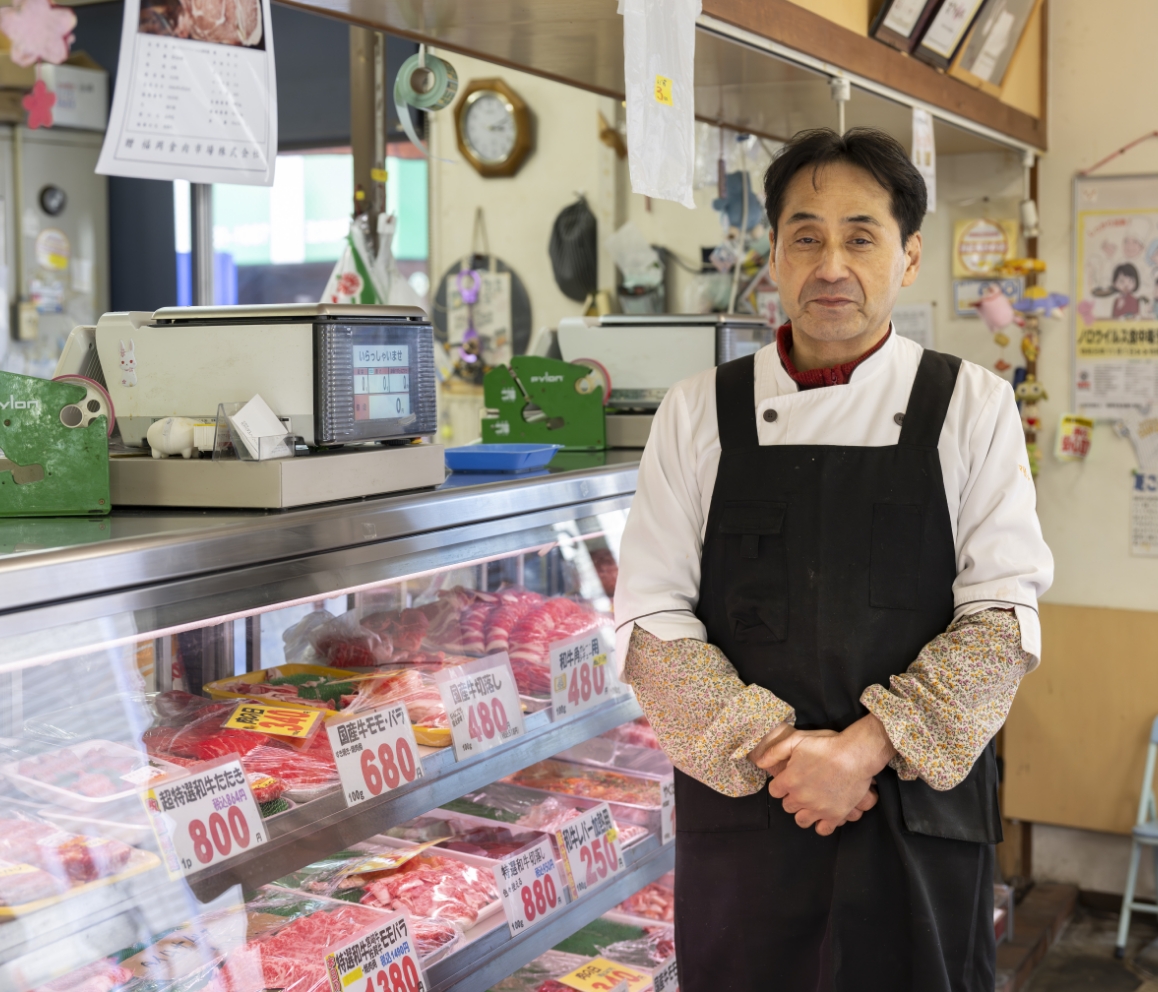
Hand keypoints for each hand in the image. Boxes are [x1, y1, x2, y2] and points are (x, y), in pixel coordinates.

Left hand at [754, 715, 896, 834]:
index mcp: (789, 781)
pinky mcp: (834, 816)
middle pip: (787, 806)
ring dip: (804, 812)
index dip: (781, 785)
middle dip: (792, 797)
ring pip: (801, 821)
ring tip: (811, 802)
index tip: (789, 779)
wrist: (854, 755)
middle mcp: (800, 798)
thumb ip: (775, 751)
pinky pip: (822, 830)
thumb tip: (758, 762)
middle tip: (803, 788)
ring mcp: (818, 809)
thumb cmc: (825, 745)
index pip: (774, 791)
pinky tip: (824, 814)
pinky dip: (822, 824)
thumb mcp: (796, 740)